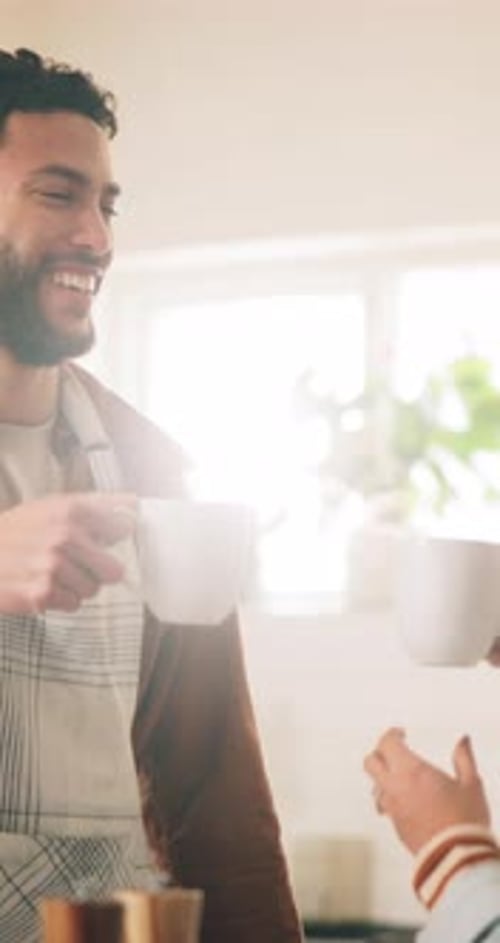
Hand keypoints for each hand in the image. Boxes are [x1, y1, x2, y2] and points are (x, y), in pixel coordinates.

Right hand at [0, 492, 137, 614]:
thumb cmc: (16, 531)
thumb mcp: (51, 506)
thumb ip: (92, 505)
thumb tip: (133, 505)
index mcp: (72, 509)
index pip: (124, 527)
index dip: (114, 539)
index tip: (103, 541)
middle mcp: (66, 535)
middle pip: (114, 570)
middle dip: (97, 571)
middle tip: (77, 566)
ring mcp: (54, 565)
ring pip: (92, 590)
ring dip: (75, 587)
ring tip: (51, 575)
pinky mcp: (43, 593)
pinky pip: (73, 604)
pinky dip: (60, 600)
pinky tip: (41, 587)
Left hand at [363, 727, 490, 853]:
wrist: (457, 861)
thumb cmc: (464, 821)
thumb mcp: (471, 785)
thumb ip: (464, 759)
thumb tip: (463, 741)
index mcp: (411, 771)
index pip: (387, 744)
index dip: (392, 735)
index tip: (401, 734)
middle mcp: (396, 787)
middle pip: (371, 762)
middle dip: (380, 753)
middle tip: (394, 751)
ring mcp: (393, 809)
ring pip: (375, 786)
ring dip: (383, 777)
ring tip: (399, 777)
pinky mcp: (396, 828)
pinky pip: (385, 806)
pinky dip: (390, 798)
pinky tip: (406, 800)